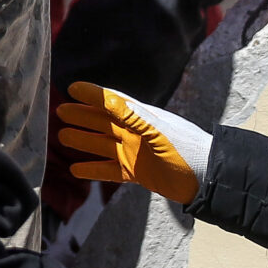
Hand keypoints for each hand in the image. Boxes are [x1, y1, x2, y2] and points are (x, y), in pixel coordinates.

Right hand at [55, 83, 209, 203]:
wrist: (208, 180)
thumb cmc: (187, 150)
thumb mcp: (158, 131)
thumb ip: (131, 115)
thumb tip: (106, 96)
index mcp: (142, 117)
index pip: (112, 102)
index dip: (92, 94)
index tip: (71, 88)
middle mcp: (135, 132)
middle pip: (102, 122)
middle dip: (82, 116)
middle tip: (60, 111)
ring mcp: (135, 153)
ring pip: (101, 145)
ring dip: (83, 140)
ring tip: (62, 136)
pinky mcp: (137, 173)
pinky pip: (109, 170)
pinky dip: (93, 169)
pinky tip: (76, 170)